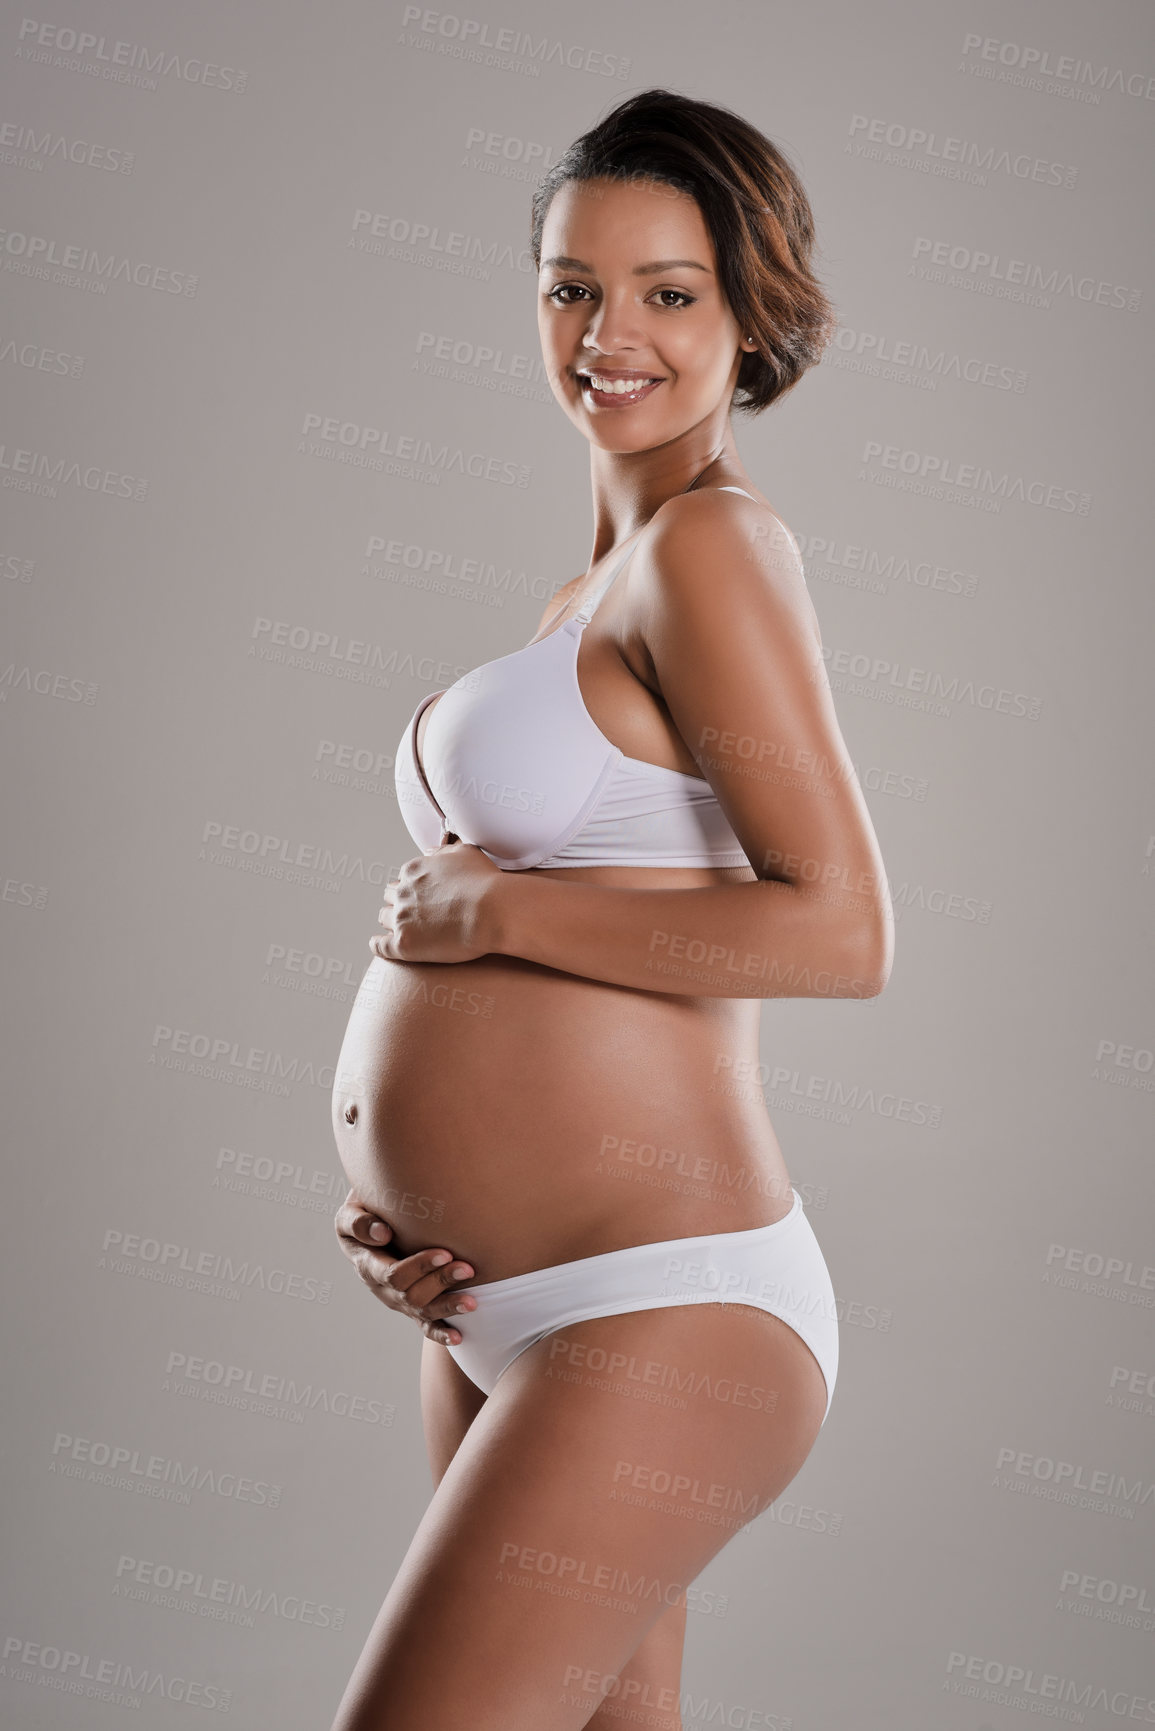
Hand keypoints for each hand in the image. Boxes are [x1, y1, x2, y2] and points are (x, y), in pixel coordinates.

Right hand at [334, 1189, 477, 1345]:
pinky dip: (440, 1333)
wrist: (370, 1228)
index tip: (445, 1253)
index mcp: (367, 1265)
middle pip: (411, 1294)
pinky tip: (459, 1337)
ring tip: (472, 1303)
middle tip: (467, 1268)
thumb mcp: (349, 1214)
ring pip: (422, 1311)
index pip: (394, 1274)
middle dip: (441, 1282)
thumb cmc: (363, 1214)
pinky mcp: (410, 1306)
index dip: (420, 1266)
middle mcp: (382, 1288)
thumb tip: (382, 1234)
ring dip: (448, 1307)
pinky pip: (424, 1325)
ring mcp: (398, 1300)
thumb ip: (359, 1223)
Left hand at [370, 839, 505, 964]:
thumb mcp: (466, 853)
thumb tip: (431, 852)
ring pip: (385, 918)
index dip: (413, 887)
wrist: (492, 911)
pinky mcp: (404, 944)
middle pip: (390, 897)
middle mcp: (403, 893)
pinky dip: (378, 945)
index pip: (403, 878)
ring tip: (402, 929)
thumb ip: (444, 851)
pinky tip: (380, 946)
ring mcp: (402, 919)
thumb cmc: (484, 883)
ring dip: (391, 922)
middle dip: (399, 902)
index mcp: (414, 871)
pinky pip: (380, 946)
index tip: (422, 895)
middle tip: (413, 911)